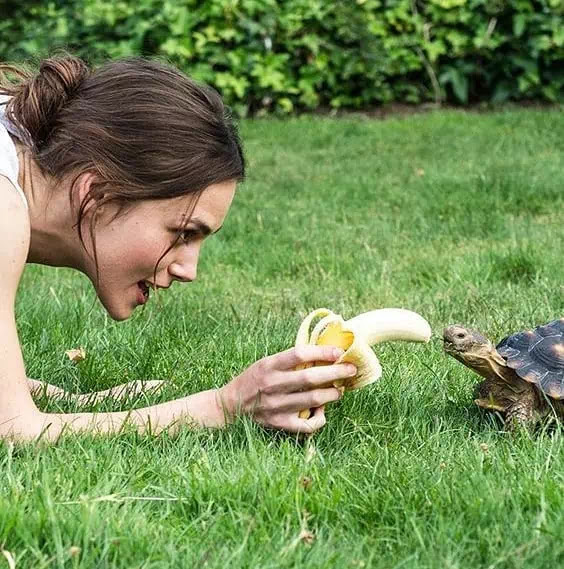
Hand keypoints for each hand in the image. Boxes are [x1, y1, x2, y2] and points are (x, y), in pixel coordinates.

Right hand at [217, 345, 356, 433]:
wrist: (230, 406)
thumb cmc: (254, 380)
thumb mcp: (266, 363)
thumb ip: (289, 360)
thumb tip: (322, 353)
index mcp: (269, 365)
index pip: (300, 354)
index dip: (322, 352)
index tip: (339, 351)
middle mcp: (273, 385)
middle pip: (311, 378)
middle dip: (336, 372)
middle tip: (350, 369)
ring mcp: (276, 406)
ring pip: (314, 400)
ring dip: (333, 394)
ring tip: (340, 389)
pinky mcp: (279, 424)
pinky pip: (307, 425)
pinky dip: (320, 418)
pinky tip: (322, 412)